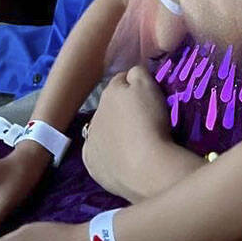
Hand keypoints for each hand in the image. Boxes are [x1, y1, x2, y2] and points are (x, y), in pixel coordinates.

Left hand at [82, 67, 172, 201]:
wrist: (146, 167)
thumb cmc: (150, 122)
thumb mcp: (149, 86)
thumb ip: (138, 73)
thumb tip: (131, 74)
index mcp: (110, 93)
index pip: (122, 80)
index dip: (136, 86)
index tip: (149, 97)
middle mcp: (95, 114)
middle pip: (110, 106)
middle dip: (122, 110)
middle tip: (144, 122)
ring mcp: (90, 141)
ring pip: (102, 130)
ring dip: (114, 132)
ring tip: (135, 143)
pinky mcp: (92, 165)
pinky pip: (98, 154)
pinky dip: (108, 154)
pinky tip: (122, 159)